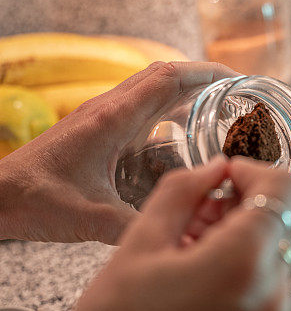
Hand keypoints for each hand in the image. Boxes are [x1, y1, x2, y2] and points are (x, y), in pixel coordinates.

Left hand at [0, 61, 233, 244]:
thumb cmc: (36, 199)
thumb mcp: (92, 219)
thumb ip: (136, 228)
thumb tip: (177, 237)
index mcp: (112, 120)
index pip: (166, 79)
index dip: (204, 73)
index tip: (233, 78)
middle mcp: (107, 110)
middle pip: (161, 76)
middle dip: (200, 77)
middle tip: (232, 92)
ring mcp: (99, 117)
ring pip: (148, 89)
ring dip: (181, 90)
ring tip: (212, 108)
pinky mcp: (93, 129)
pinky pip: (136, 107)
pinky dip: (162, 109)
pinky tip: (173, 135)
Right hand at [50, 155, 290, 310]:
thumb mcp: (138, 242)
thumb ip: (184, 191)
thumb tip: (218, 168)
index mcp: (242, 263)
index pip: (285, 189)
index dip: (255, 173)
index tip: (225, 180)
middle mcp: (273, 298)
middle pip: (277, 226)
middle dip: (238, 214)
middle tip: (190, 225)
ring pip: (274, 260)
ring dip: (240, 249)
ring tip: (188, 264)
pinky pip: (271, 297)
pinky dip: (245, 284)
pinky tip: (200, 294)